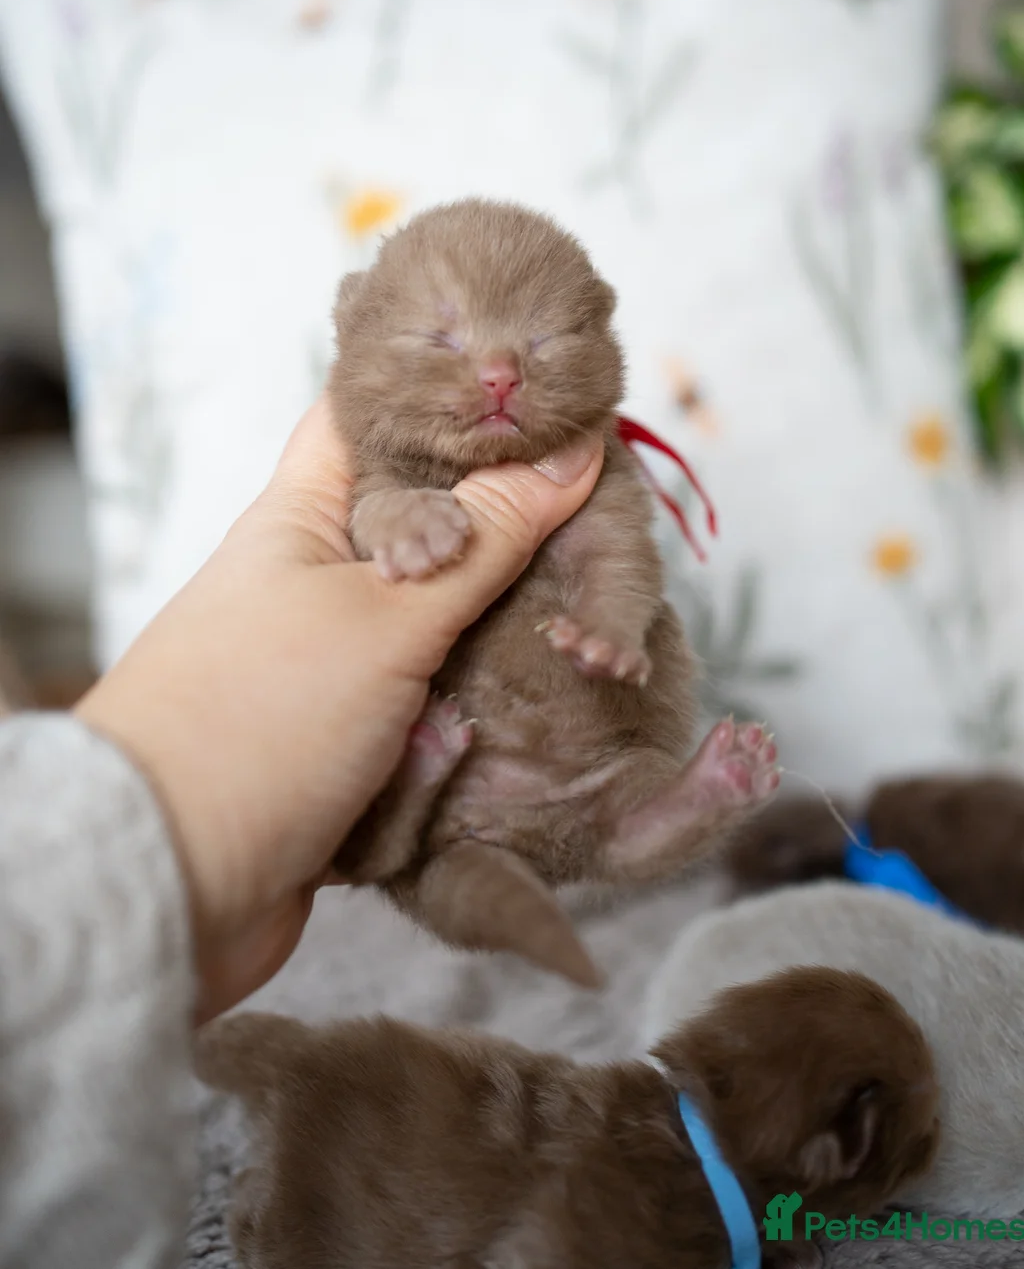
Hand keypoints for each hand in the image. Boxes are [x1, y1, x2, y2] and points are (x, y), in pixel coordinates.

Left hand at [75, 395, 601, 1021]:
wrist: (173, 882)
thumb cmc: (259, 721)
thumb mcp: (389, 616)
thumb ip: (486, 540)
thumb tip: (572, 456)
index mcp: (303, 513)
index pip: (375, 412)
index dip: (451, 390)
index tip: (544, 385)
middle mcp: (317, 573)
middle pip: (426, 515)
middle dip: (507, 515)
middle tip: (604, 505)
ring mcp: (334, 654)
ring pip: (441, 611)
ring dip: (503, 619)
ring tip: (589, 603)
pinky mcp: (351, 731)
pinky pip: (434, 694)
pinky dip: (480, 698)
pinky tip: (546, 687)